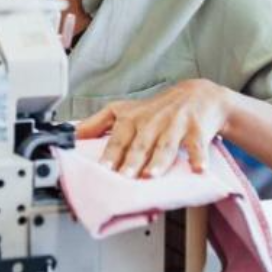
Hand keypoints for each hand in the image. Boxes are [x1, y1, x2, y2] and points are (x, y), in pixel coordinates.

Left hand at [74, 79, 231, 177]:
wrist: (198, 95)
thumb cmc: (157, 109)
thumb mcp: (126, 111)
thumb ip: (98, 123)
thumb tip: (72, 134)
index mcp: (133, 119)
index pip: (118, 139)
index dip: (110, 154)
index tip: (103, 168)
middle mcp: (153, 121)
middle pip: (140, 144)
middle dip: (131, 161)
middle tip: (125, 177)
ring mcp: (175, 124)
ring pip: (165, 145)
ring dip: (158, 161)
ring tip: (151, 175)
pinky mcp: (197, 129)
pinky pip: (197, 145)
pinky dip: (198, 157)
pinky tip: (199, 169)